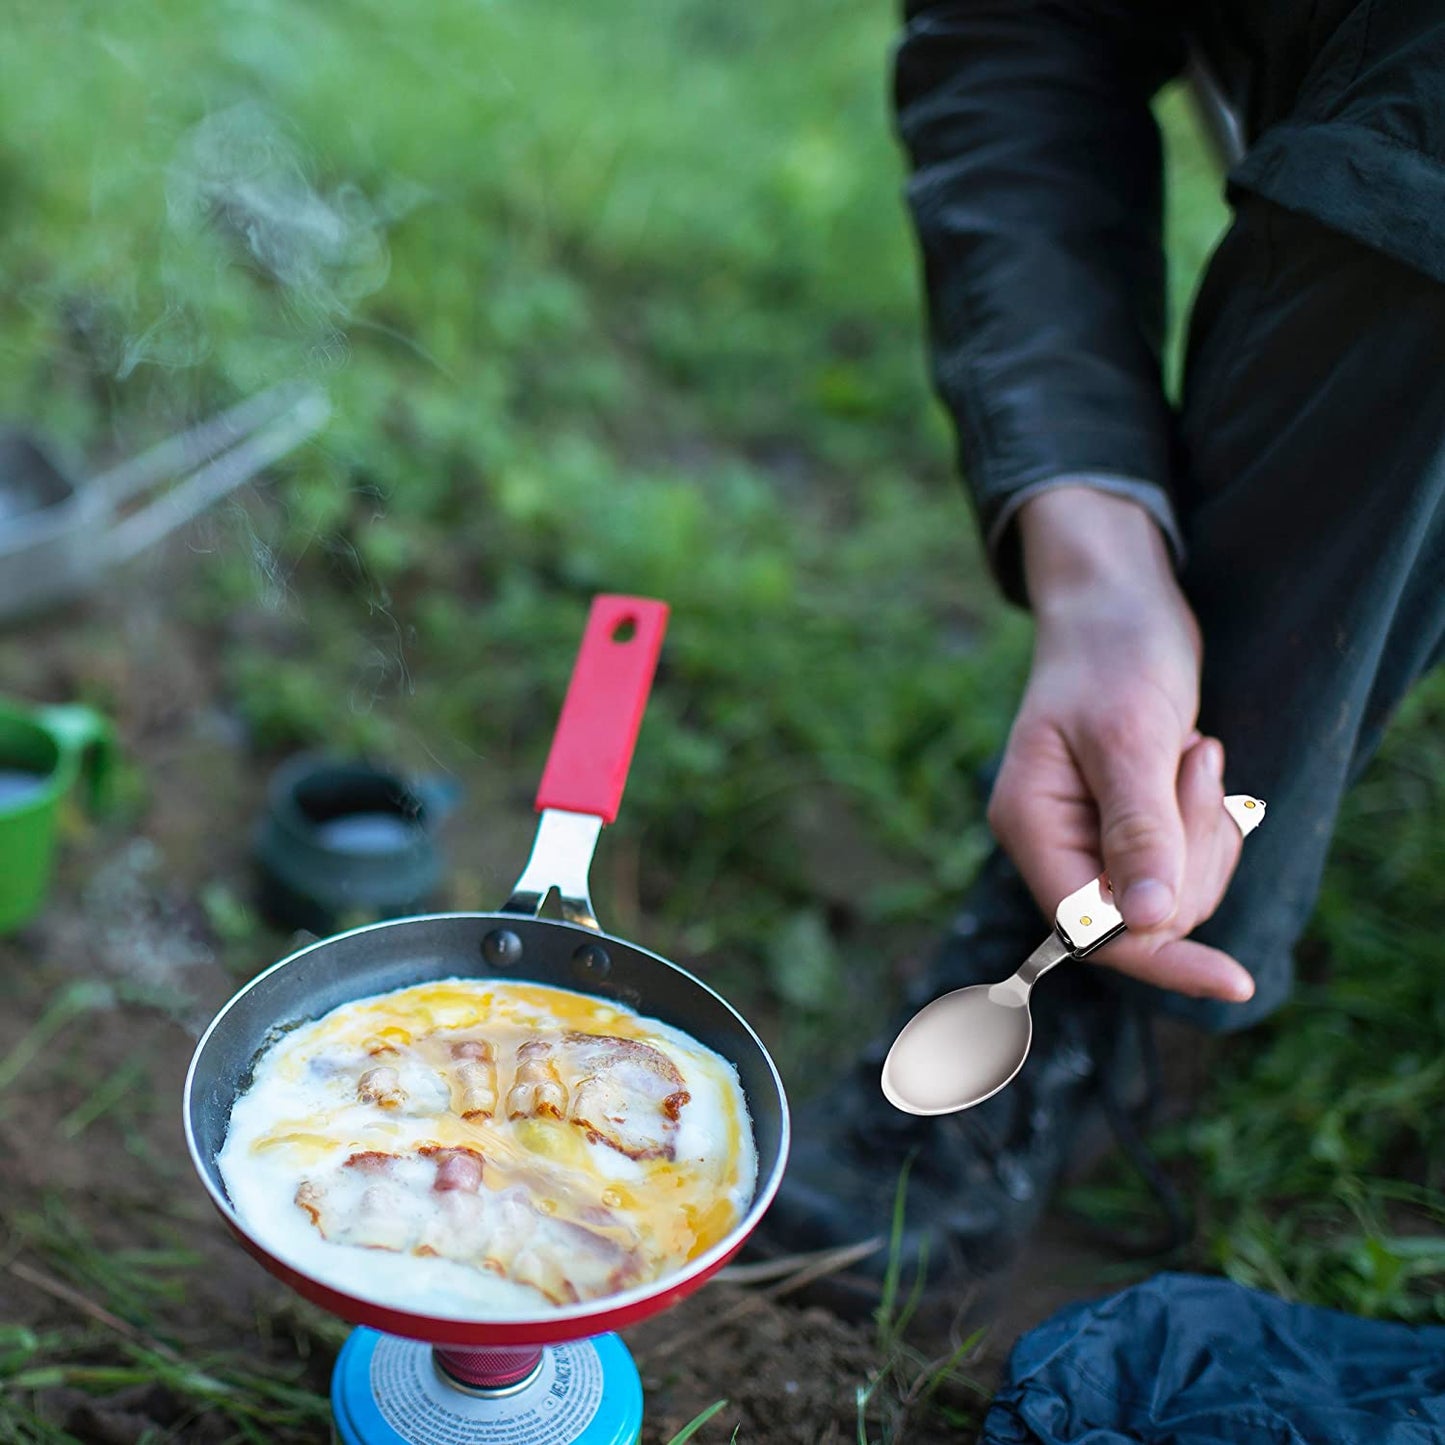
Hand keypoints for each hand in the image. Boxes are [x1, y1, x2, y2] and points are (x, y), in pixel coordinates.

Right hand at [985, 487, 1252, 1001]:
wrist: (1118, 606)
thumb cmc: (1112, 656)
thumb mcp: (1130, 735)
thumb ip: (1138, 827)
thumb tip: (1150, 921)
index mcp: (1030, 824)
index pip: (1092, 927)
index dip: (1161, 957)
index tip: (1234, 981)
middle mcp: (1054, 843)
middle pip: (1145, 914)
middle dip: (1193, 850)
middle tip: (1194, 765)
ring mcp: (1090, 839)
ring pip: (1175, 893)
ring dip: (1206, 830)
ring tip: (1193, 753)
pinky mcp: (1129, 830)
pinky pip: (1189, 866)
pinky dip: (1211, 823)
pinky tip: (1196, 766)